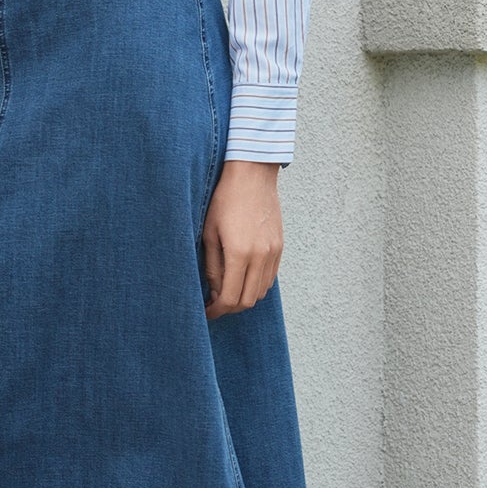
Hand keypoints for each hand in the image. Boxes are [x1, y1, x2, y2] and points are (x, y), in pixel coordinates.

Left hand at [202, 159, 283, 316]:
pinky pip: (269, 278)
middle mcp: (260, 256)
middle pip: (248, 301)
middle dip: (229, 308)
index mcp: (239, 253)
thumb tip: (215, 292)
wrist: (252, 175)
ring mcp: (273, 252)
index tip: (206, 312)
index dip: (217, 311)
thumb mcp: (209, 233)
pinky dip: (256, 285)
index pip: (230, 298)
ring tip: (226, 290)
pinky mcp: (280, 247)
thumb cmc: (225, 200)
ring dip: (243, 297)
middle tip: (214, 304)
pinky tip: (242, 277)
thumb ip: (212, 266)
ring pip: (261, 292)